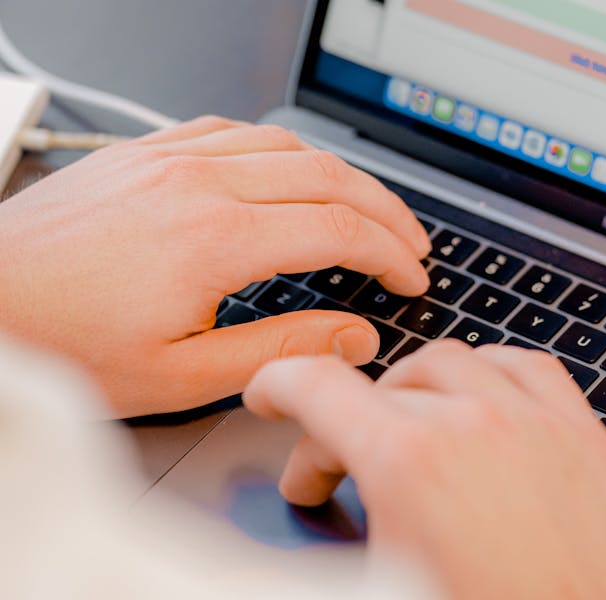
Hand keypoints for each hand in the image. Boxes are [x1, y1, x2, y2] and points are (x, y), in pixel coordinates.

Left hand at [0, 117, 430, 416]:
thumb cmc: (62, 345)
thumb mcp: (180, 376)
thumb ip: (280, 351)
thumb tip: (352, 334)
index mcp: (214, 239)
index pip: (339, 229)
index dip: (391, 254)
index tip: (410, 276)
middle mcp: (197, 183)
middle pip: (328, 175)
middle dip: (385, 211)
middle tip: (410, 243)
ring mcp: (169, 158)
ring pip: (287, 145)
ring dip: (341, 175)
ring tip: (367, 209)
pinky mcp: (145, 154)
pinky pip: (233, 131)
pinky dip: (282, 151)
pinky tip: (290, 172)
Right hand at [244, 341, 605, 599]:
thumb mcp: (379, 580)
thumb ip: (333, 530)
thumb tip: (308, 506)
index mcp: (410, 463)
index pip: (318, 387)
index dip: (278, 385)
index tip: (271, 395)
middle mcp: (474, 424)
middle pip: (380, 384)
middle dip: (345, 426)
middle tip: (343, 475)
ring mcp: (535, 422)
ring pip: (450, 361)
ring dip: (413, 392)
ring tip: (407, 433)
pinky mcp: (582, 435)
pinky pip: (525, 366)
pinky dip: (488, 374)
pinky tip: (480, 402)